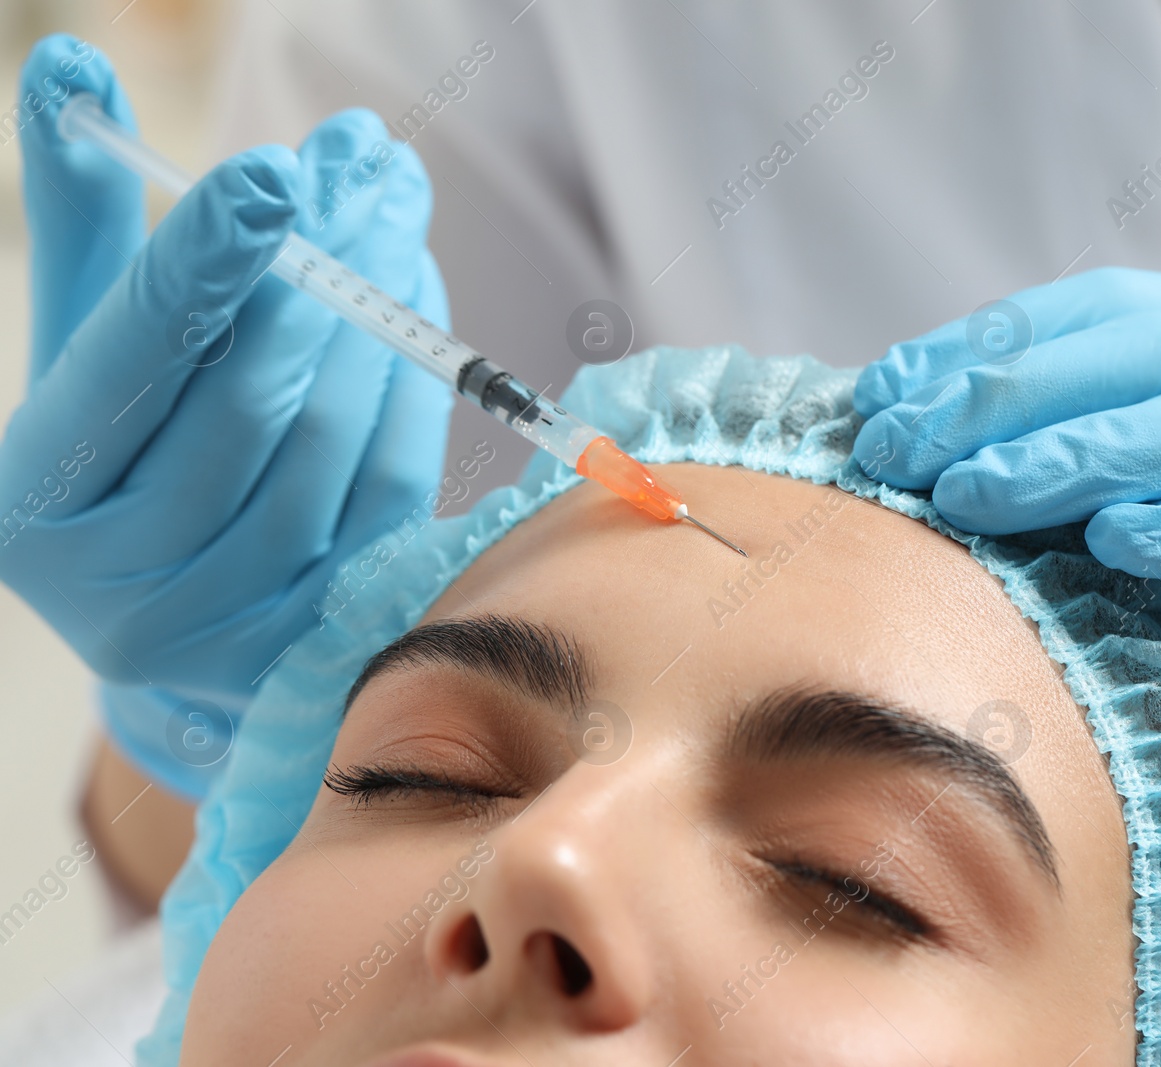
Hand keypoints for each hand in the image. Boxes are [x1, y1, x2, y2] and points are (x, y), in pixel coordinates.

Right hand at [0, 36, 451, 777]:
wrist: (174, 608)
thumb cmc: (125, 446)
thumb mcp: (86, 342)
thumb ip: (89, 220)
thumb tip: (70, 68)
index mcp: (37, 492)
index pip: (131, 357)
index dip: (205, 259)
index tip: (276, 170)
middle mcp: (118, 573)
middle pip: (249, 397)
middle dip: (323, 267)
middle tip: (369, 163)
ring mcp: (227, 619)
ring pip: (330, 442)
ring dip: (380, 316)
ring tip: (396, 217)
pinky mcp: (319, 635)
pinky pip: (390, 489)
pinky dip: (414, 387)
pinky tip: (417, 306)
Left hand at [854, 267, 1160, 844]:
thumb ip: (1137, 479)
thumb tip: (965, 476)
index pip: (1111, 315)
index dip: (991, 348)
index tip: (884, 399)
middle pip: (1152, 348)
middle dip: (1009, 393)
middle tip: (901, 449)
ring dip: (1085, 449)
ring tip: (974, 488)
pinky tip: (1122, 539)